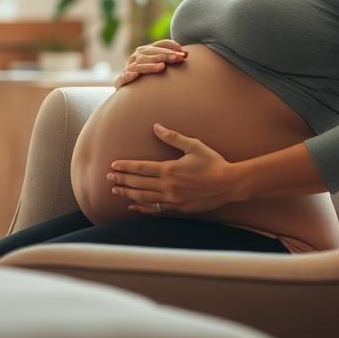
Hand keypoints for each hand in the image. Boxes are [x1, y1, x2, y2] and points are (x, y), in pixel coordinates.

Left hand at [105, 122, 238, 214]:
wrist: (229, 184)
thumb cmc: (213, 162)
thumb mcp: (194, 145)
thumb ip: (173, 137)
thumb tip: (156, 127)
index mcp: (170, 169)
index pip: (141, 168)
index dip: (125, 167)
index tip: (113, 165)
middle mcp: (168, 186)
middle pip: (138, 184)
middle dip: (122, 180)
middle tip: (108, 178)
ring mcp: (173, 199)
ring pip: (144, 198)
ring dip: (128, 194)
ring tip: (116, 191)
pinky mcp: (179, 208)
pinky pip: (157, 210)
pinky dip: (143, 209)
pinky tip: (133, 207)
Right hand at [114, 40, 187, 88]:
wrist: (126, 88)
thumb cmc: (145, 74)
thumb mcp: (155, 63)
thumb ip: (168, 57)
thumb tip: (187, 54)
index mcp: (145, 50)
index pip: (160, 45)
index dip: (171, 46)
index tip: (184, 52)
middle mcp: (136, 56)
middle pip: (152, 54)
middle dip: (166, 55)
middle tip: (179, 58)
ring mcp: (129, 67)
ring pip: (140, 65)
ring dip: (150, 66)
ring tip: (162, 67)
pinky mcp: (122, 80)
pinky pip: (125, 77)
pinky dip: (129, 75)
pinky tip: (135, 76)